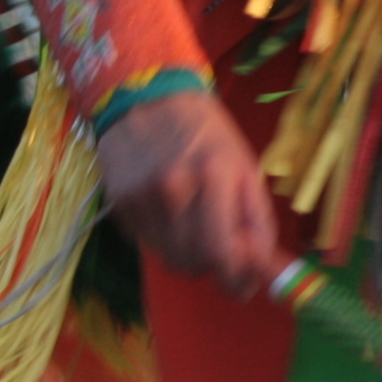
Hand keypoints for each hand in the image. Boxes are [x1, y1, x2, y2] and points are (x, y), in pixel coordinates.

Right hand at [99, 89, 285, 291]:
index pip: (222, 252)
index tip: (245, 284)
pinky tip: (169, 212)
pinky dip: (166, 240)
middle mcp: (174, 189)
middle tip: (223, 245)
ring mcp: (141, 198)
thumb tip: (262, 270)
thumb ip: (257, 221)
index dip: (236, 279)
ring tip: (196, 223)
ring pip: (171, 260)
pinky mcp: (119, 204)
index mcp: (215, 175)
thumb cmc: (208, 133)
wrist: (147, 98)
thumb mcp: (246, 168)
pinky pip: (149, 245)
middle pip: (196, 263)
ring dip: (190, 255)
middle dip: (215, 264)